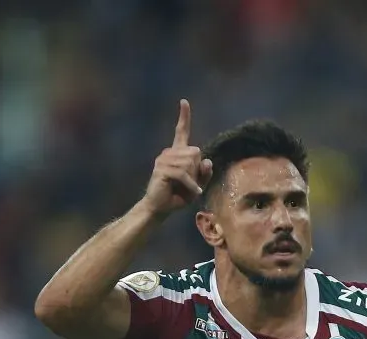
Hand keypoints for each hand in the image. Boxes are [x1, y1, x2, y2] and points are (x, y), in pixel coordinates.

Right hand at [141, 99, 213, 214]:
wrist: (160, 208)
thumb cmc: (178, 196)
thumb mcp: (197, 185)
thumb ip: (204, 174)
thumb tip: (207, 160)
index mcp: (177, 153)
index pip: (181, 132)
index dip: (184, 117)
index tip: (184, 101)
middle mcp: (169, 153)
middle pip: (196, 153)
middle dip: (198, 170)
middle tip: (189, 184)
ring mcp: (163, 159)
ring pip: (190, 163)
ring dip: (193, 179)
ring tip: (185, 188)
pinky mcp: (162, 169)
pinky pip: (184, 174)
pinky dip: (191, 185)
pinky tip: (193, 193)